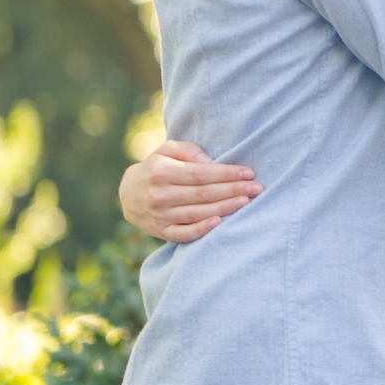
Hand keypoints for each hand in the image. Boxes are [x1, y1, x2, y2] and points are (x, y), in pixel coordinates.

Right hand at [120, 141, 263, 243]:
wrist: (126, 194)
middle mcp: (160, 195)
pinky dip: (202, 229)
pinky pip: (184, 233)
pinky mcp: (161, 231)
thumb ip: (188, 150)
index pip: (201, 174)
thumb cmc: (156, 167)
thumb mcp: (167, 150)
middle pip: (203, 194)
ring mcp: (160, 215)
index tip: (249, 173)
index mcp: (162, 172)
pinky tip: (220, 222)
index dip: (226, 174)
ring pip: (197, 213)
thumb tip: (210, 161)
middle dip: (233, 190)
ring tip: (246, 203)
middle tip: (257, 188)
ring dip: (224, 208)